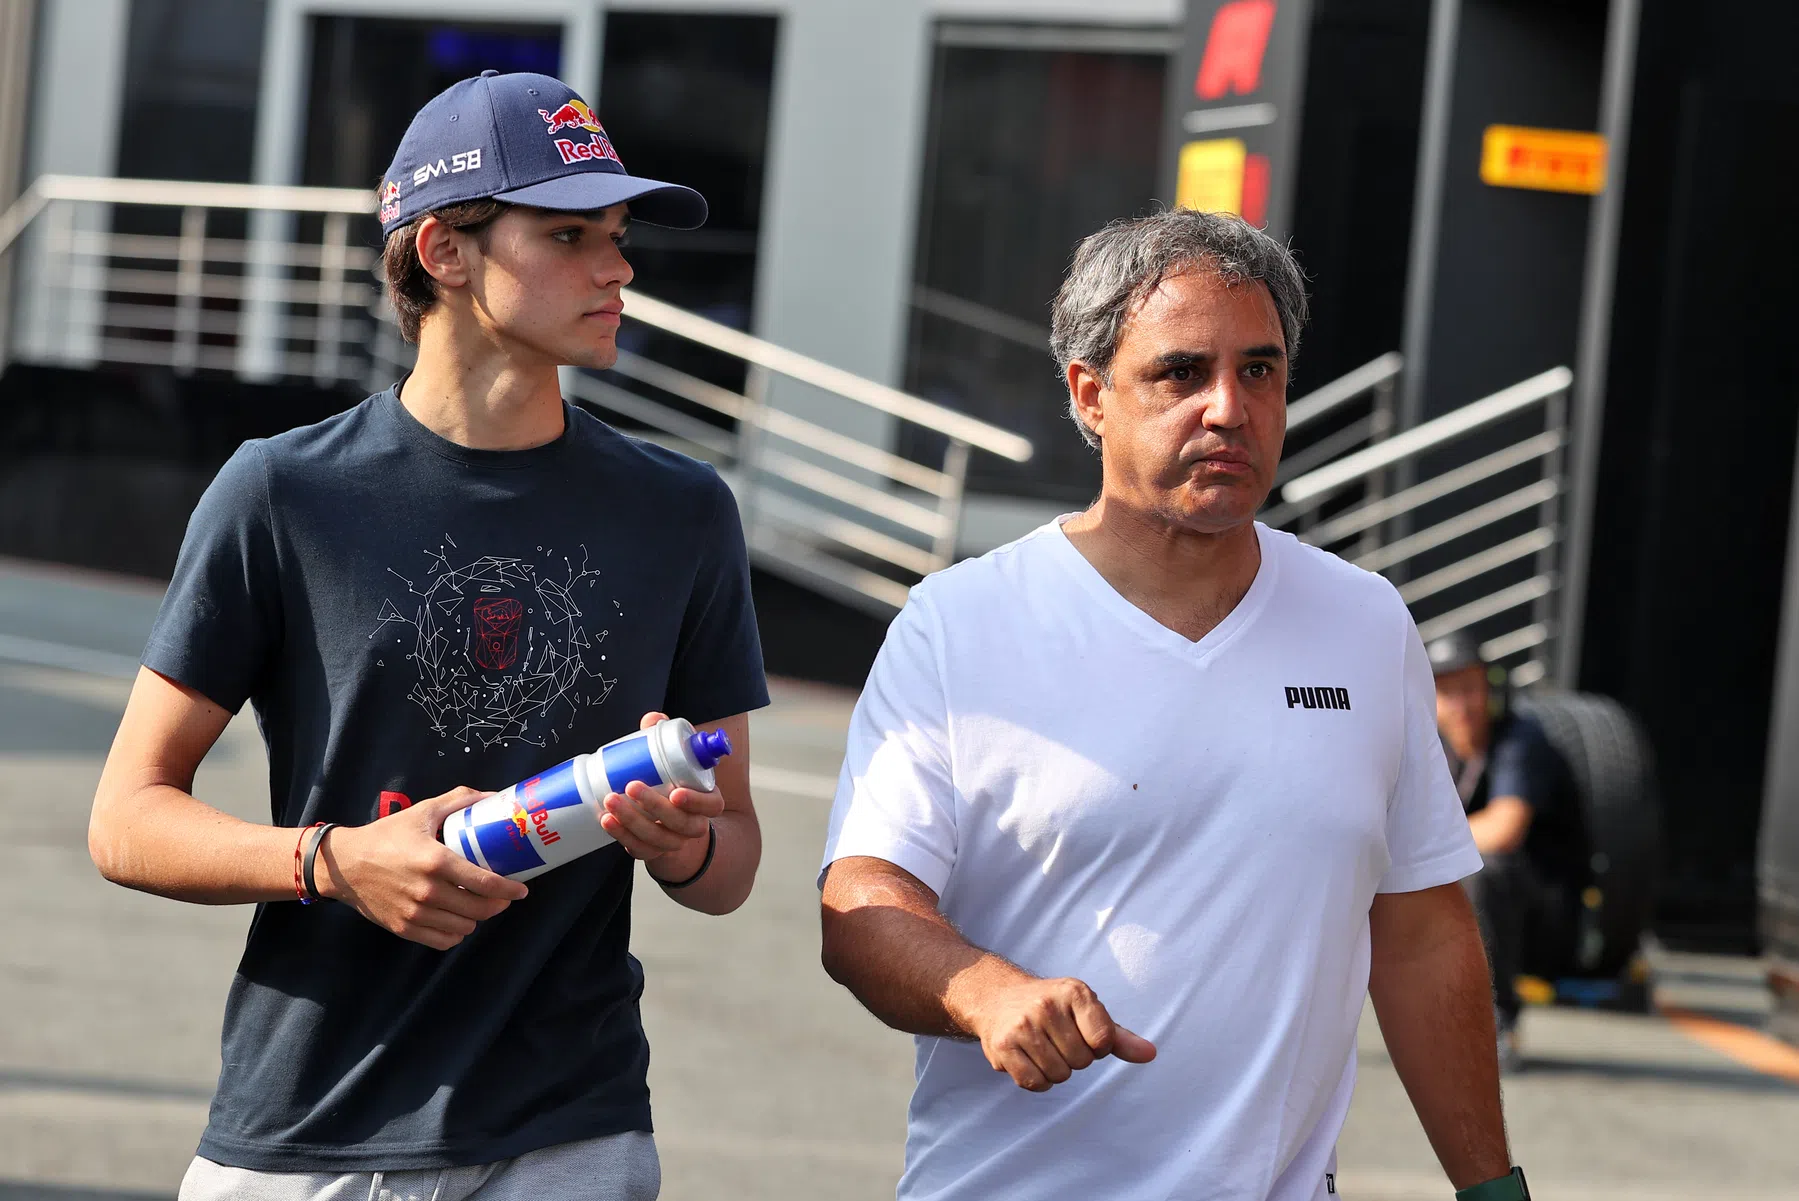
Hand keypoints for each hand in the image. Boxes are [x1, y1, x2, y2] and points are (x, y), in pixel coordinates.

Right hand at [317, 785, 528, 950]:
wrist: (344, 864)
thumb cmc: (385, 836)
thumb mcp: (422, 812)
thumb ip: (458, 801)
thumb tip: (492, 796)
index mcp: (436, 861)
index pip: (485, 883)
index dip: (510, 890)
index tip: (522, 890)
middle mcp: (428, 891)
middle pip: (479, 909)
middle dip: (498, 904)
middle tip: (502, 896)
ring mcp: (415, 913)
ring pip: (464, 927)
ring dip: (476, 918)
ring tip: (476, 904)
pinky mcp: (404, 929)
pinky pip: (443, 941)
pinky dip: (455, 933)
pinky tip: (456, 920)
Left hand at [600, 712, 725, 879]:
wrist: (666, 818)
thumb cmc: (672, 781)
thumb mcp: (673, 759)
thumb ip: (665, 738)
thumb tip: (652, 719)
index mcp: (706, 800)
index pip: (712, 805)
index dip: (697, 802)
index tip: (675, 793)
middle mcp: (693, 824)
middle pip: (683, 824)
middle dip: (656, 807)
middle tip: (631, 786)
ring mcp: (673, 841)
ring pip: (658, 839)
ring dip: (633, 821)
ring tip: (610, 800)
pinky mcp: (652, 850)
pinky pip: (640, 850)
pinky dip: (622, 836)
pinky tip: (607, 820)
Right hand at [959, 972, 1156, 1091]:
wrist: (998, 998)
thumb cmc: (1052, 1007)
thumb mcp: (1087, 1011)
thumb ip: (1119, 1037)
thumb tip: (1150, 1054)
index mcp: (1074, 992)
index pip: (1104, 1040)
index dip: (1098, 1046)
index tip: (1085, 1034)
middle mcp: (1047, 1005)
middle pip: (1082, 1061)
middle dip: (1075, 1058)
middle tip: (1058, 1039)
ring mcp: (1023, 1025)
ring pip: (1060, 1075)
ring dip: (1056, 1070)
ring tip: (1043, 1047)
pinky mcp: (1003, 1046)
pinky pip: (1035, 1083)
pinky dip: (1038, 1080)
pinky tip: (1030, 1059)